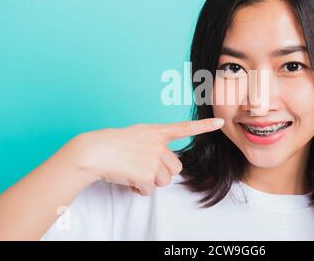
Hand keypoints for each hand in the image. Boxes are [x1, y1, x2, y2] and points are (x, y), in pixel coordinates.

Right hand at [65, 118, 223, 195]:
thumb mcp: (136, 136)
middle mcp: (158, 144)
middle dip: (161, 174)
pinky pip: (150, 190)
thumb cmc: (111, 144)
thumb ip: (153, 144)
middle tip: (143, 169)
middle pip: (175, 168)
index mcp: (156, 132)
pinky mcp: (146, 174)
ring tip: (133, 172)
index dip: (203, 126)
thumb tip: (161, 162)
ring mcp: (153, 158)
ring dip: (150, 182)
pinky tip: (127, 179)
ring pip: (164, 181)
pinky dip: (138, 189)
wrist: (94, 151)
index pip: (184, 128)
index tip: (219, 123)